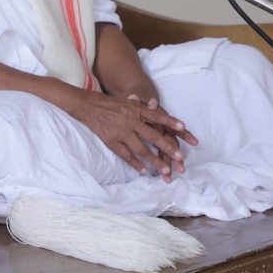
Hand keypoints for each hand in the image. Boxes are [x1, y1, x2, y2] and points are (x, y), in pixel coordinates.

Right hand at [67, 89, 197, 181]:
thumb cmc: (112, 105)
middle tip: (180, 158)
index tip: (184, 128)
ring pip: (141, 149)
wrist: (88, 106)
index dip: (170, 121)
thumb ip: (143, 106)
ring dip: (154, 161)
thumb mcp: (128, 102)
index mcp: (136, 110)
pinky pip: (126, 155)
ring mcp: (121, 132)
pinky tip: (144, 171)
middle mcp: (130, 121)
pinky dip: (135, 164)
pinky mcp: (111, 141)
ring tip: (166, 170)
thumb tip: (156, 104)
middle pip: (153, 136)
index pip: (157, 115)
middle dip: (167, 148)